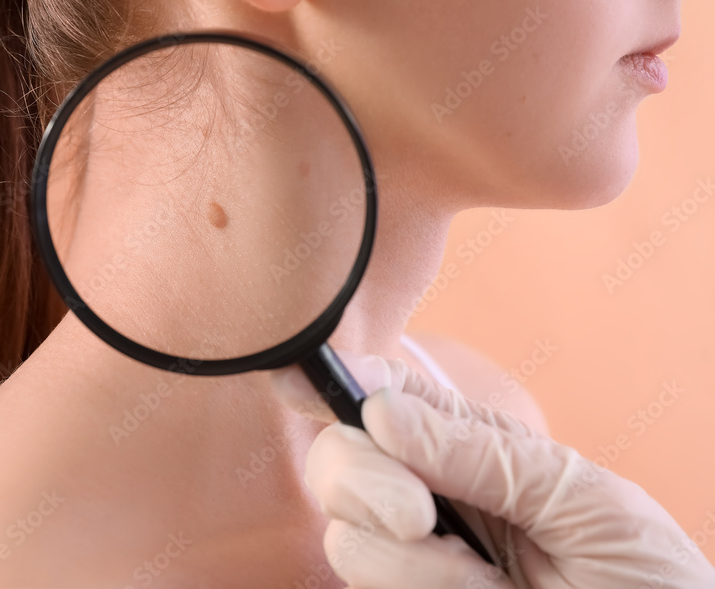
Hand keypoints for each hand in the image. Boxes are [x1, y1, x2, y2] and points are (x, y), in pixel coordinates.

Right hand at [270, 352, 714, 587]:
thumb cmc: (648, 579)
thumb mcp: (583, 499)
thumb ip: (483, 454)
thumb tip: (380, 412)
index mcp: (472, 450)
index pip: (384, 395)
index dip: (334, 380)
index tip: (301, 382)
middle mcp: (429, 499)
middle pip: (338, 461)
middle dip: (364, 479)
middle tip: (419, 515)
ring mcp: (414, 562)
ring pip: (347, 537)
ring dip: (412, 563)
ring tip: (485, 582)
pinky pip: (366, 586)